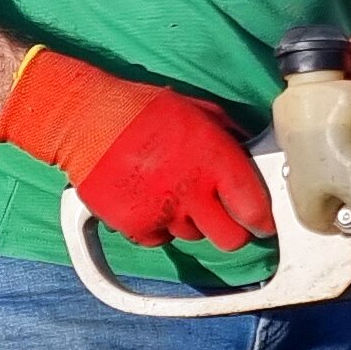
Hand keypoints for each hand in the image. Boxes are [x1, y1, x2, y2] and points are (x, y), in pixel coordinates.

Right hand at [0, 48, 272, 248]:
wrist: (88, 119)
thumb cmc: (145, 110)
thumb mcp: (200, 111)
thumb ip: (230, 136)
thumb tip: (251, 149)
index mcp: (216, 160)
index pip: (255, 208)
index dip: (263, 219)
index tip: (262, 221)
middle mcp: (193, 191)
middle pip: (230, 239)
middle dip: (232, 231)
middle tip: (222, 216)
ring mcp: (163, 212)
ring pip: (193, 237)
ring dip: (190, 221)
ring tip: (171, 190)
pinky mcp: (135, 226)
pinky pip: (159, 239)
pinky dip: (157, 225)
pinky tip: (147, 197)